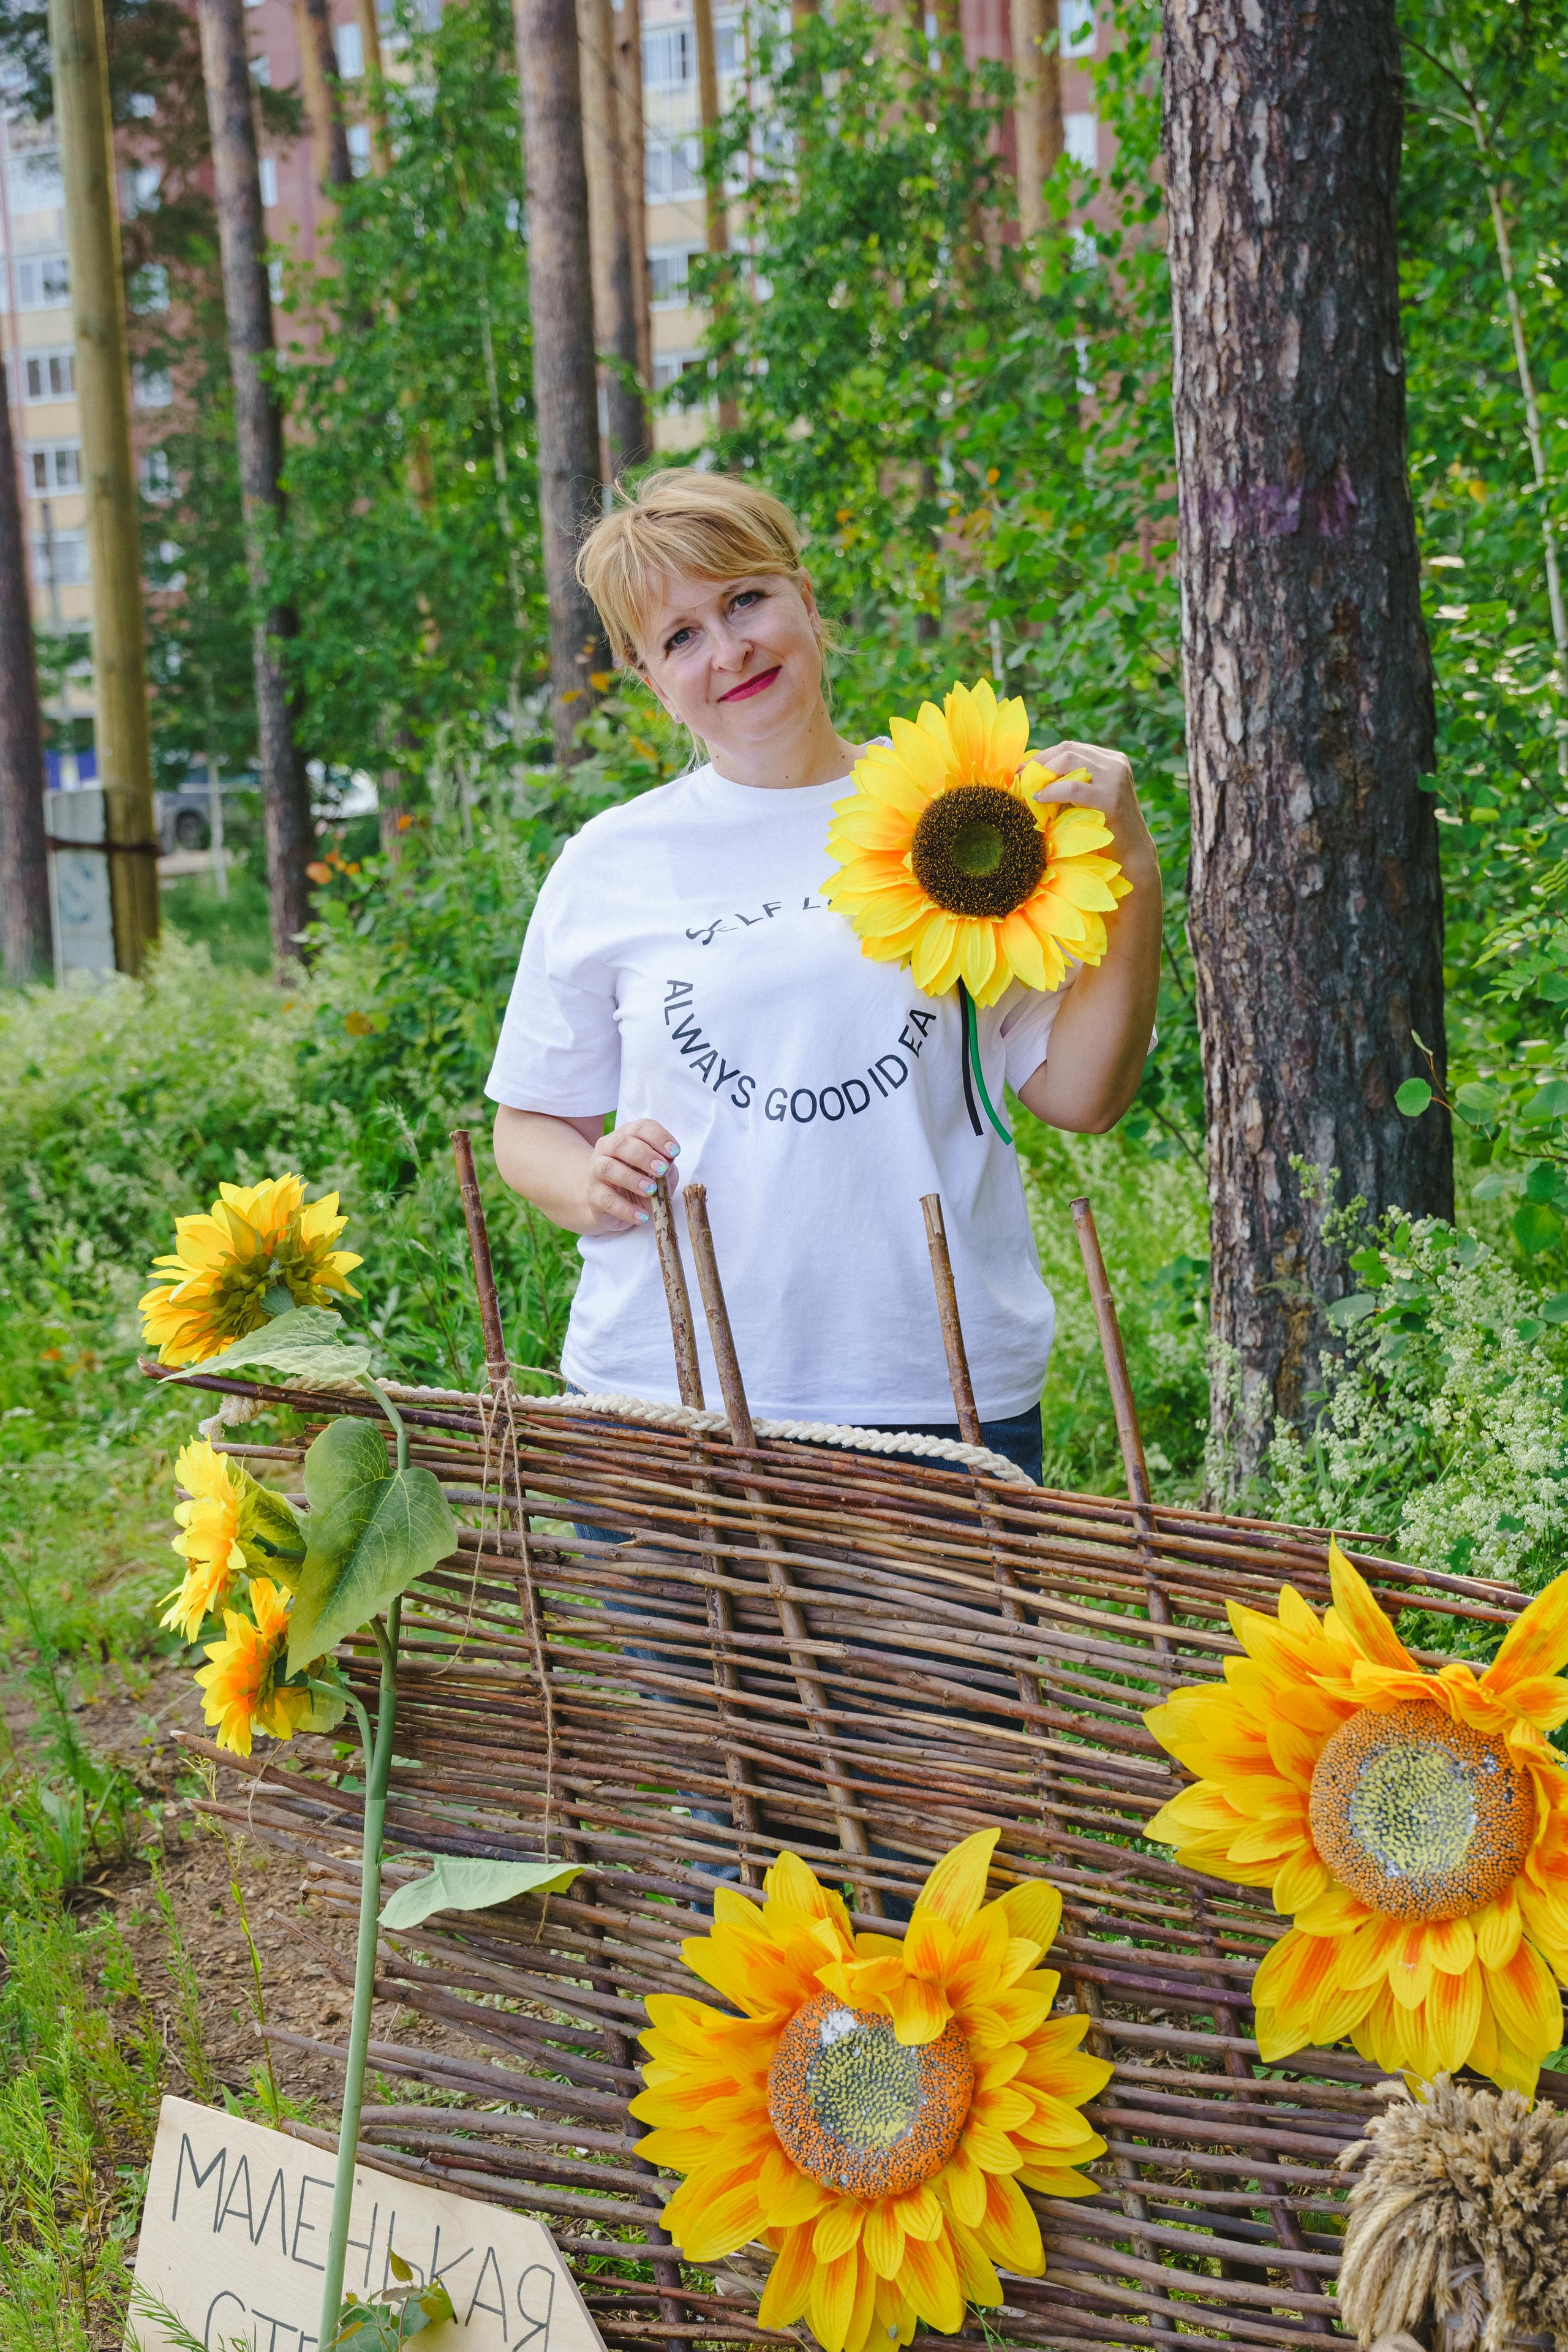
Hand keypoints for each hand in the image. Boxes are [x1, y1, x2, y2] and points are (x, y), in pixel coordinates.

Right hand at [585, 1116, 680, 1233]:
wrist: (614, 1204)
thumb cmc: (641, 1181)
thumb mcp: (659, 1172)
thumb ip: (666, 1166)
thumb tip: (668, 1164)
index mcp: (627, 1136)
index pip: (640, 1128)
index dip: (658, 1137)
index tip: (675, 1152)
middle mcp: (607, 1149)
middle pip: (620, 1144)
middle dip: (643, 1155)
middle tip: (662, 1169)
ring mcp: (596, 1171)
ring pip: (607, 1168)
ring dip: (631, 1178)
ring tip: (651, 1190)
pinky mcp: (593, 1195)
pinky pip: (606, 1200)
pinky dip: (626, 1209)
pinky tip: (642, 1215)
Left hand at [1030, 739, 1157, 882]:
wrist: (1131, 854)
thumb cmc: (1103, 829)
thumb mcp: (1089, 797)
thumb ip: (1072, 781)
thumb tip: (1032, 773)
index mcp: (1112, 760)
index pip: (1071, 748)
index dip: (1043, 756)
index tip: (1022, 769)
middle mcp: (1116, 764)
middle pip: (1068, 750)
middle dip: (1039, 763)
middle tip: (1019, 777)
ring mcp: (1115, 779)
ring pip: (1069, 761)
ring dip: (1044, 774)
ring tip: (1029, 788)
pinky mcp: (1111, 798)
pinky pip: (1073, 788)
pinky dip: (1052, 791)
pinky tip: (1039, 798)